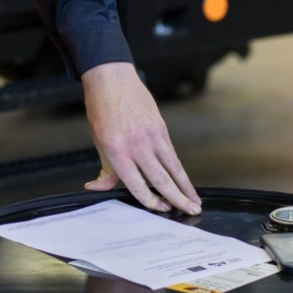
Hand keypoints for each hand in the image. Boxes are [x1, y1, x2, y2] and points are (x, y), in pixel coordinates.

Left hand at [82, 62, 201, 214]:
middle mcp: (137, 145)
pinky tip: (185, 180)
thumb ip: (105, 170)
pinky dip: (180, 169)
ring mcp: (152, 136)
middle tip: (190, 212)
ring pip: (173, 167)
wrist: (112, 80)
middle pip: (161, 179)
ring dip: (186, 187)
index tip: (161, 209)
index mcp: (118, 151)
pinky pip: (172, 154)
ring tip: (195, 201)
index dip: (151, 201)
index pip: (137, 184)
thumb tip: (97, 188)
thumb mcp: (99, 142)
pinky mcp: (161, 128)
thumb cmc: (102, 110)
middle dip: (177, 199)